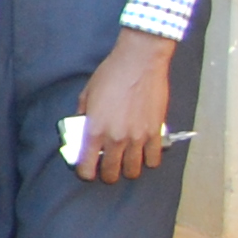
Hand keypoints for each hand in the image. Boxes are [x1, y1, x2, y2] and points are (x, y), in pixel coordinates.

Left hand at [74, 30, 178, 184]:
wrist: (140, 62)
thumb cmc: (111, 74)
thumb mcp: (87, 94)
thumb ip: (83, 115)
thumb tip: (82, 127)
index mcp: (95, 130)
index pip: (86, 165)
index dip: (85, 173)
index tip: (86, 171)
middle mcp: (116, 138)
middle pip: (111, 172)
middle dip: (107, 174)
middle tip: (106, 169)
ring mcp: (137, 138)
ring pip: (133, 170)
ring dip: (128, 170)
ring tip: (126, 164)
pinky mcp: (155, 132)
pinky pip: (153, 159)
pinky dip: (148, 161)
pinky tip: (144, 157)